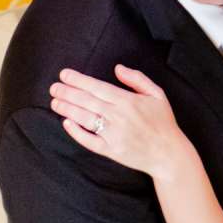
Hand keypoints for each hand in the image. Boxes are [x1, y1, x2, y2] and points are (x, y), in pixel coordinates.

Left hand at [49, 65, 187, 181]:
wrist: (169, 154)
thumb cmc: (163, 122)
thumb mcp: (157, 94)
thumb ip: (137, 79)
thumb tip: (117, 68)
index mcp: (128, 101)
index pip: (97, 87)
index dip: (78, 80)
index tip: (64, 74)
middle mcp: (118, 117)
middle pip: (87, 101)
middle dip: (67, 93)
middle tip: (53, 87)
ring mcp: (114, 135)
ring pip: (85, 119)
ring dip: (68, 109)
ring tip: (55, 102)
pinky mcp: (111, 151)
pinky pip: (90, 141)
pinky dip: (77, 132)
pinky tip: (66, 123)